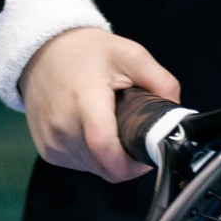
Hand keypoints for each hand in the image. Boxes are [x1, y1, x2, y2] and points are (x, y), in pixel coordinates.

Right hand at [19, 26, 181, 180]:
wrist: (44, 52)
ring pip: (94, 169)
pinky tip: (94, 130)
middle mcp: (63, 125)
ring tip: (113, 126)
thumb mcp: (131, 55)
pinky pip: (80, 165)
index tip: (148, 156)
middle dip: (128, 160)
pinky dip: (93, 156)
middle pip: (104, 165)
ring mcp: (52, 140)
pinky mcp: (47, 150)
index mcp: (84, 99)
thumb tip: (177, 113)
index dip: (131, 163)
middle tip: (137, 136)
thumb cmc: (86, 52)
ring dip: (110, 158)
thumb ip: (161, 82)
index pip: (104, 146)